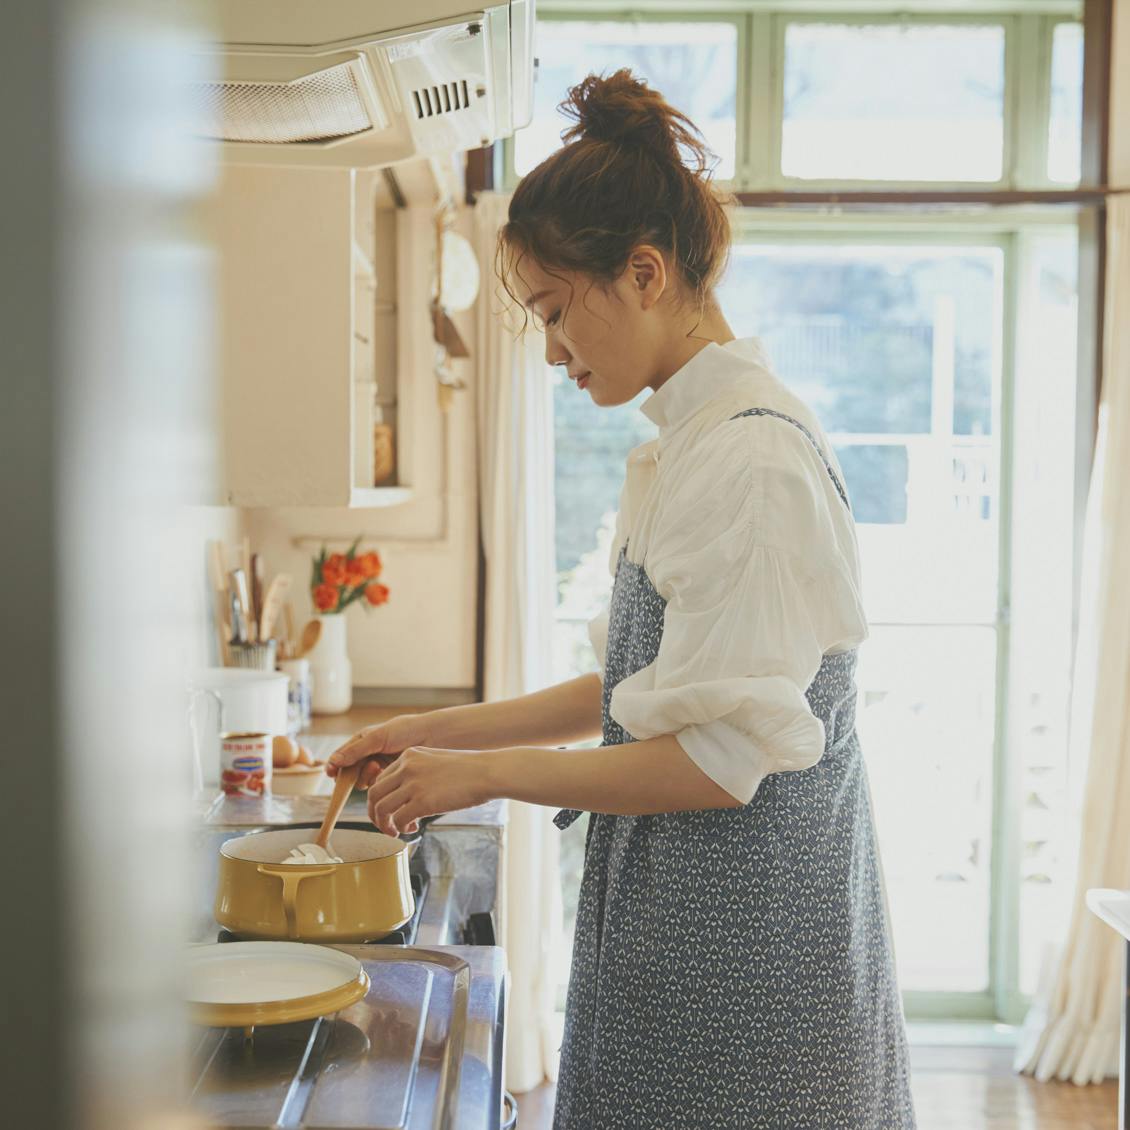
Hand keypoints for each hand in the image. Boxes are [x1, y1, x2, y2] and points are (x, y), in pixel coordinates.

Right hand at [326, 714, 431, 788]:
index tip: (331, 773)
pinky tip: (386, 773)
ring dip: (367, 776)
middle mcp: (368, 754)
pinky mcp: (389, 776)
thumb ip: (356, 750)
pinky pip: (376, 785)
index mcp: (362, 741)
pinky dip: (378, 782)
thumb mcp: (379, 737)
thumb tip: (333, 761)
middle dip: (355, 772)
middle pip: (349, 771)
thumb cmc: (406, 730)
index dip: (334, 766)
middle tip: (370, 767)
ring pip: (361, 780)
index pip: (341, 756)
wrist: (433, 737)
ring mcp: (378, 766)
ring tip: (378, 767)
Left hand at [367, 745, 492, 835]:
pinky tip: (412, 830)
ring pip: (381, 808)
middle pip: (374, 794)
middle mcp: (406, 767)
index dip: (381, 798)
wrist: (487, 772)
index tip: (389, 810)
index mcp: (409, 755)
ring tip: (395, 832)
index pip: (381, 779)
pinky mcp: (422, 801)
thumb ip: (419, 774)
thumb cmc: (469, 770)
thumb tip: (409, 797)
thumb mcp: (436, 762)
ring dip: (385, 825)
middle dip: (375, 814)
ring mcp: (413, 783)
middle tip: (385, 825)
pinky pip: (398, 819)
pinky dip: (400, 829)